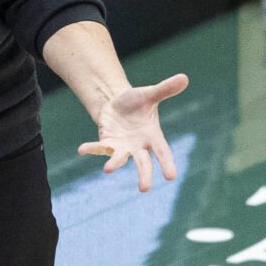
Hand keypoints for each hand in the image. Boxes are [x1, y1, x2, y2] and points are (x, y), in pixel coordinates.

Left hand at [77, 73, 188, 191]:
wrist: (116, 103)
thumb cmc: (137, 102)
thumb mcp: (150, 94)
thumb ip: (165, 89)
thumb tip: (185, 77)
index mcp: (152, 136)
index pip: (162, 152)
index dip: (167, 164)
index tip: (171, 177)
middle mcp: (138, 145)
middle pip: (142, 163)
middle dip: (144, 175)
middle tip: (144, 188)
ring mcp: (122, 146)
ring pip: (119, 158)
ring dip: (114, 163)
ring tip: (108, 169)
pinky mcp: (107, 142)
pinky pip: (99, 147)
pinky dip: (91, 149)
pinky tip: (81, 150)